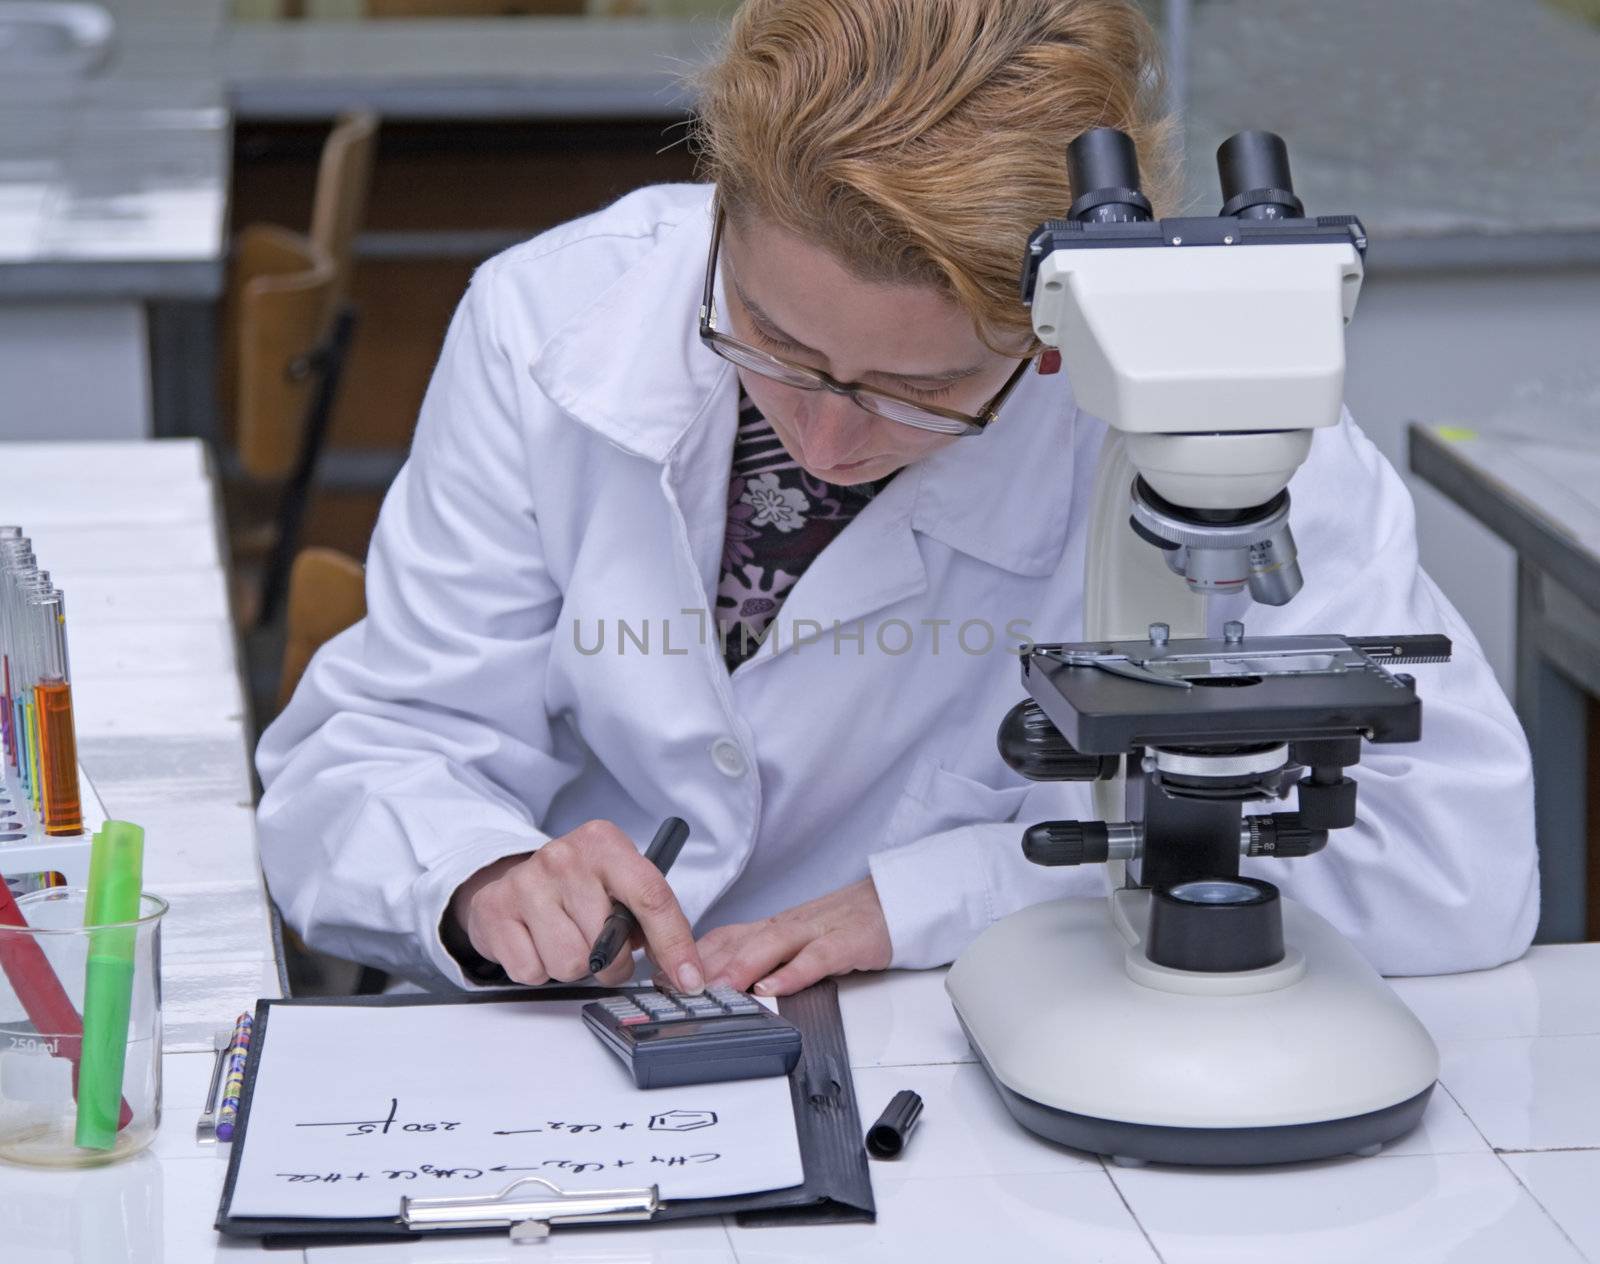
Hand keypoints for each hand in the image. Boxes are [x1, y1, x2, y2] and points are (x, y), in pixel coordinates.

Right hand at [448, 820, 704, 990]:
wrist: (509, 879)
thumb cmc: (576, 887)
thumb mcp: (618, 884)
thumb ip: (651, 916)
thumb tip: (683, 969)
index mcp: (605, 844)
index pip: (651, 897)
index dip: (674, 944)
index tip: (689, 979)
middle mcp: (565, 857)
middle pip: (607, 945)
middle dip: (611, 963)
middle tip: (600, 949)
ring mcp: (527, 882)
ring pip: (569, 963)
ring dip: (573, 967)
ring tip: (566, 941)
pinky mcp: (496, 910)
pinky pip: (532, 971)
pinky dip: (539, 968)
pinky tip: (537, 943)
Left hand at [693, 878, 891, 997]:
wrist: (893, 903)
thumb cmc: (844, 924)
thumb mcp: (797, 941)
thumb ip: (764, 958)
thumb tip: (723, 987)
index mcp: (773, 926)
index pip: (724, 937)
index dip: (692, 957)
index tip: (664, 977)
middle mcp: (789, 925)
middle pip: (742, 940)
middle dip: (707, 965)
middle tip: (678, 988)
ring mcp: (818, 931)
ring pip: (773, 944)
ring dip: (742, 967)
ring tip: (718, 990)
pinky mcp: (848, 941)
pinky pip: (818, 958)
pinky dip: (794, 973)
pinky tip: (774, 988)